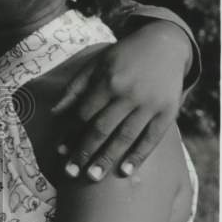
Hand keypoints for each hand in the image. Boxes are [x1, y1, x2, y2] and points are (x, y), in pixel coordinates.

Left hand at [52, 22, 190, 179]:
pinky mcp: (168, 112)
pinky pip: (151, 138)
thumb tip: (54, 112)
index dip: (71, 133)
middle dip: (85, 152)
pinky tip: (125, 171)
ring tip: (93, 177)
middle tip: (71, 173)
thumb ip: (75, 88)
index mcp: (108, 81)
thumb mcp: (96, 64)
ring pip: (125, 136)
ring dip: (108, 158)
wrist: (164, 44)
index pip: (85, 114)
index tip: (60, 152)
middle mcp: (128, 94)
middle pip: (102, 128)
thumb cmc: (123, 56)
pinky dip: (139, 155)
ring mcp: (150, 104)